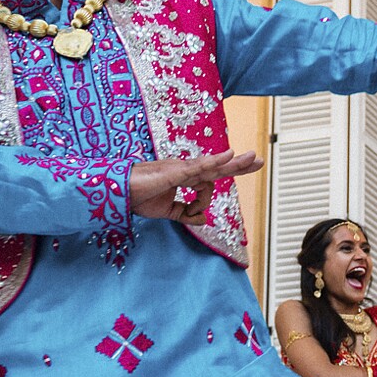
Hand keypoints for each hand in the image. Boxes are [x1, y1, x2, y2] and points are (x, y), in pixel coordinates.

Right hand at [128, 151, 262, 223]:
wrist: (117, 192)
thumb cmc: (138, 196)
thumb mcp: (167, 211)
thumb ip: (185, 214)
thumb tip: (204, 220)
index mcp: (184, 177)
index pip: (209, 179)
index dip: (211, 194)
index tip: (198, 213)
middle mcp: (185, 169)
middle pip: (217, 167)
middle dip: (239, 165)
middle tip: (258, 160)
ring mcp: (180, 168)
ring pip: (211, 165)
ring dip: (233, 163)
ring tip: (251, 158)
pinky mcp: (174, 172)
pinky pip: (197, 167)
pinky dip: (213, 162)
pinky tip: (228, 156)